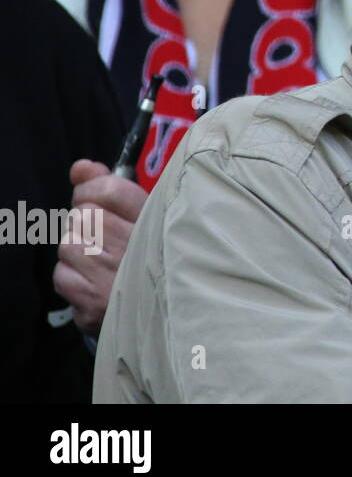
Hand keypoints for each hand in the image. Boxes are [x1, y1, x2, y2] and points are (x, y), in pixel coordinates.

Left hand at [53, 159, 146, 333]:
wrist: (165, 309)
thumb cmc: (150, 253)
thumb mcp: (143, 214)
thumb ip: (110, 186)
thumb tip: (80, 167)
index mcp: (156, 221)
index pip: (109, 190)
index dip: (92, 189)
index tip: (95, 197)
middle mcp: (137, 249)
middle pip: (82, 217)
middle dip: (86, 223)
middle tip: (103, 235)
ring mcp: (115, 279)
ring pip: (67, 244)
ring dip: (77, 250)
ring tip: (99, 259)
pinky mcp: (94, 306)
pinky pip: (62, 275)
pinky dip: (71, 276)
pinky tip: (92, 279)